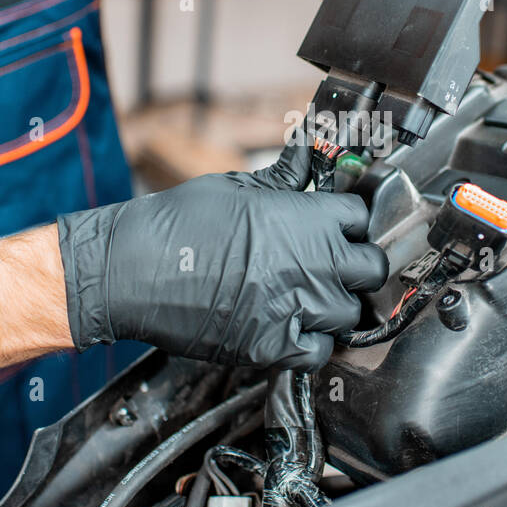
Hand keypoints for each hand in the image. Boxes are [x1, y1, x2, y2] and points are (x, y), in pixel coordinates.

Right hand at [56, 143, 388, 369]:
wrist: (133, 269)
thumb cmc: (179, 223)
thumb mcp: (238, 187)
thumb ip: (284, 179)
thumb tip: (306, 153)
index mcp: (310, 217)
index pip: (363, 217)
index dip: (352, 221)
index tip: (341, 227)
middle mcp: (315, 262)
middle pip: (372, 268)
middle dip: (357, 266)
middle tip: (334, 267)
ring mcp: (299, 307)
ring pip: (351, 314)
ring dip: (336, 308)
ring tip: (309, 299)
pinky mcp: (275, 346)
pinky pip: (319, 353)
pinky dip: (311, 345)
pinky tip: (293, 329)